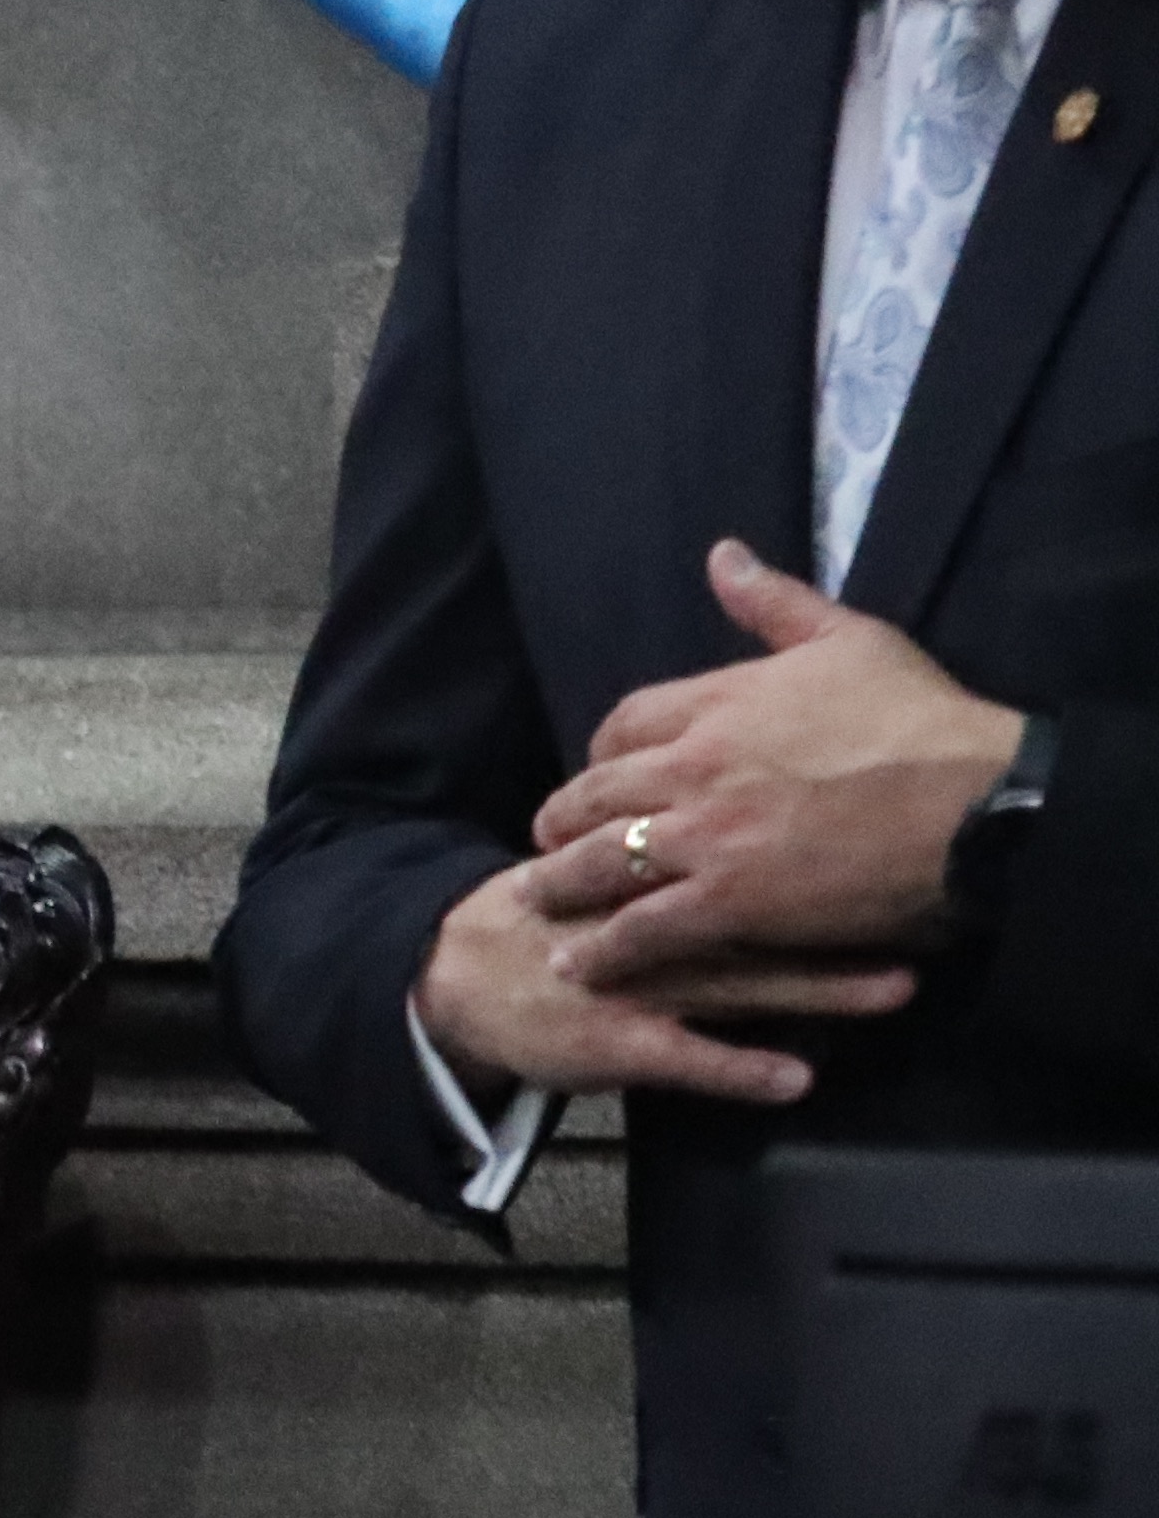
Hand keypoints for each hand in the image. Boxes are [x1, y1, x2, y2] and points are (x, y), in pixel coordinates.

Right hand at [413, 855, 907, 1104]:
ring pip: (740, 982)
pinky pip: (688, 1060)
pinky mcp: (617, 1042)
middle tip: (929, 903)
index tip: (901, 821)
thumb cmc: (547, 912)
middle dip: (845, 906)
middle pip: (760, 905)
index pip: (738, 837)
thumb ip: (672, 821)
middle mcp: (652, 917)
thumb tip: (768, 778)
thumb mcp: (602, 846)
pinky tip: (795, 1080)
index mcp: (648, 864)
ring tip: (898, 990)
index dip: (817, 828)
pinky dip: (740, 1071)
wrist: (453, 976)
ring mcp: (637, 982)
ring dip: (820, 988)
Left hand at [519, 538, 1024, 982]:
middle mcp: (694, 766)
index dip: (601, 751)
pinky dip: (604, 947)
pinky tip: (578, 962)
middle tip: (546, 839)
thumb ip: (775, 603)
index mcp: (718, 702)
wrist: (980, 803)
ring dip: (561, 882)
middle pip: (595, 794)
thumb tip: (722, 555)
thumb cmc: (925, 719)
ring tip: (537, 899)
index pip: (623, 723)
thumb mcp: (850, 638)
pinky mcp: (729, 901)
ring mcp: (705, 837)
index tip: (599, 772)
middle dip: (563, 818)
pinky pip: (642, 927)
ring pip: (601, 861)